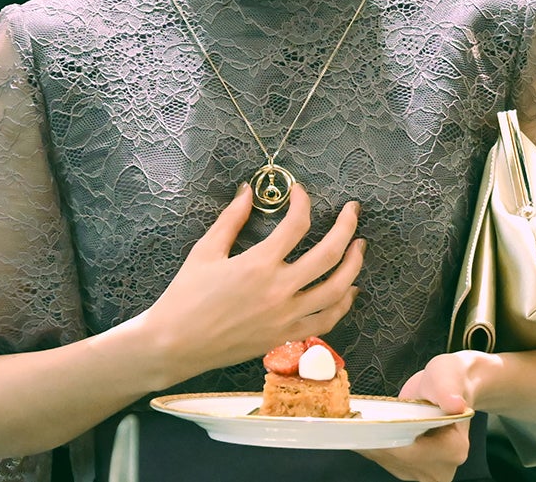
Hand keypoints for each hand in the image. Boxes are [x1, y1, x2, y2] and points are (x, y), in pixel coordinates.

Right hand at [145, 183, 363, 383]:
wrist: (175, 344)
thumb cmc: (186, 296)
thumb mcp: (206, 250)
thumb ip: (232, 219)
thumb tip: (249, 191)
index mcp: (259, 264)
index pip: (297, 224)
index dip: (303, 202)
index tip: (300, 192)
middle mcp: (279, 290)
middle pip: (330, 254)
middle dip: (347, 227)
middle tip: (353, 210)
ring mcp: (286, 317)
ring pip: (337, 290)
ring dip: (354, 265)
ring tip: (359, 247)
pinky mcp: (285, 336)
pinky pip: (325, 320)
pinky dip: (342, 304)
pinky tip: (348, 290)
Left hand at [352, 352, 481, 480]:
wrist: (451, 387)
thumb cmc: (449, 380)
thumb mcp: (448, 375)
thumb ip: (448, 390)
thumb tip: (455, 404)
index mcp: (453, 449)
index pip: (410, 453)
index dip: (383, 439)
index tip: (361, 426)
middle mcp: (440, 468)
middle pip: (395, 460)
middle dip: (373, 441)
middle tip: (352, 421)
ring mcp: (424, 471)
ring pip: (386, 462)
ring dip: (370, 444)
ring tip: (356, 424)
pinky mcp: (410, 468)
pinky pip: (385, 460)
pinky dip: (373, 445)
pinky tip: (364, 430)